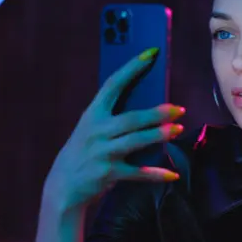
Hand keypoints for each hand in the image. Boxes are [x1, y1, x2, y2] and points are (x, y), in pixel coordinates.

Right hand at [45, 47, 185, 211]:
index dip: (132, 68)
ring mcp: (102, 153)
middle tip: (179, 109)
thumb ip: (112, 120)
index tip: (151, 54)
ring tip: (177, 129)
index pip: (112, 85)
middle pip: (131, 118)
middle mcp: (96, 132)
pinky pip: (137, 173)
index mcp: (92, 115)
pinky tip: (172, 174)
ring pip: (136, 141)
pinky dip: (155, 174)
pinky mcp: (108, 173)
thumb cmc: (82, 154)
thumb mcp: (90, 131)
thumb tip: (148, 111)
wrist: (62, 188)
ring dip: (159, 135)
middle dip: (156, 113)